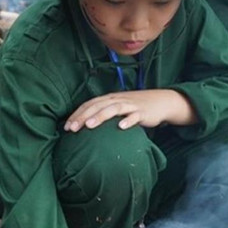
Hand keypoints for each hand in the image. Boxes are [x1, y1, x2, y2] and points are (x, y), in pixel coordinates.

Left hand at [64, 89, 195, 131]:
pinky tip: (121, 127)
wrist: (161, 102)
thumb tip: (85, 126)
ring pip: (113, 109)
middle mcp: (118, 100)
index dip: (77, 114)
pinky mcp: (143, 112)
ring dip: (100, 117)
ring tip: (89, 126)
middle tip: (72, 128)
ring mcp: (130, 105)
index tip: (66, 126)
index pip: (90, 104)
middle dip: (83, 116)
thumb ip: (104, 113)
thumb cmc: (135, 107)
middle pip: (98, 106)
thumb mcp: (118, 108)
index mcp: (110, 99)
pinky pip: (135, 116)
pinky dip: (128, 121)